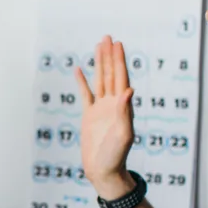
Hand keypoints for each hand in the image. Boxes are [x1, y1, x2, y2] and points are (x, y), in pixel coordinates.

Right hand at [76, 36, 134, 198]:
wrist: (104, 170)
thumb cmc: (116, 155)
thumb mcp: (124, 134)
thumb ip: (125, 112)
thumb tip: (129, 89)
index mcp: (123, 107)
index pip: (121, 78)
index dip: (119, 61)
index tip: (118, 45)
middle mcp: (113, 104)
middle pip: (111, 74)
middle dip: (110, 56)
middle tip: (108, 37)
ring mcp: (101, 108)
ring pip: (100, 80)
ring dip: (99, 63)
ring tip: (98, 46)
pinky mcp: (89, 115)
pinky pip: (85, 94)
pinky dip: (82, 82)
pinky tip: (78, 70)